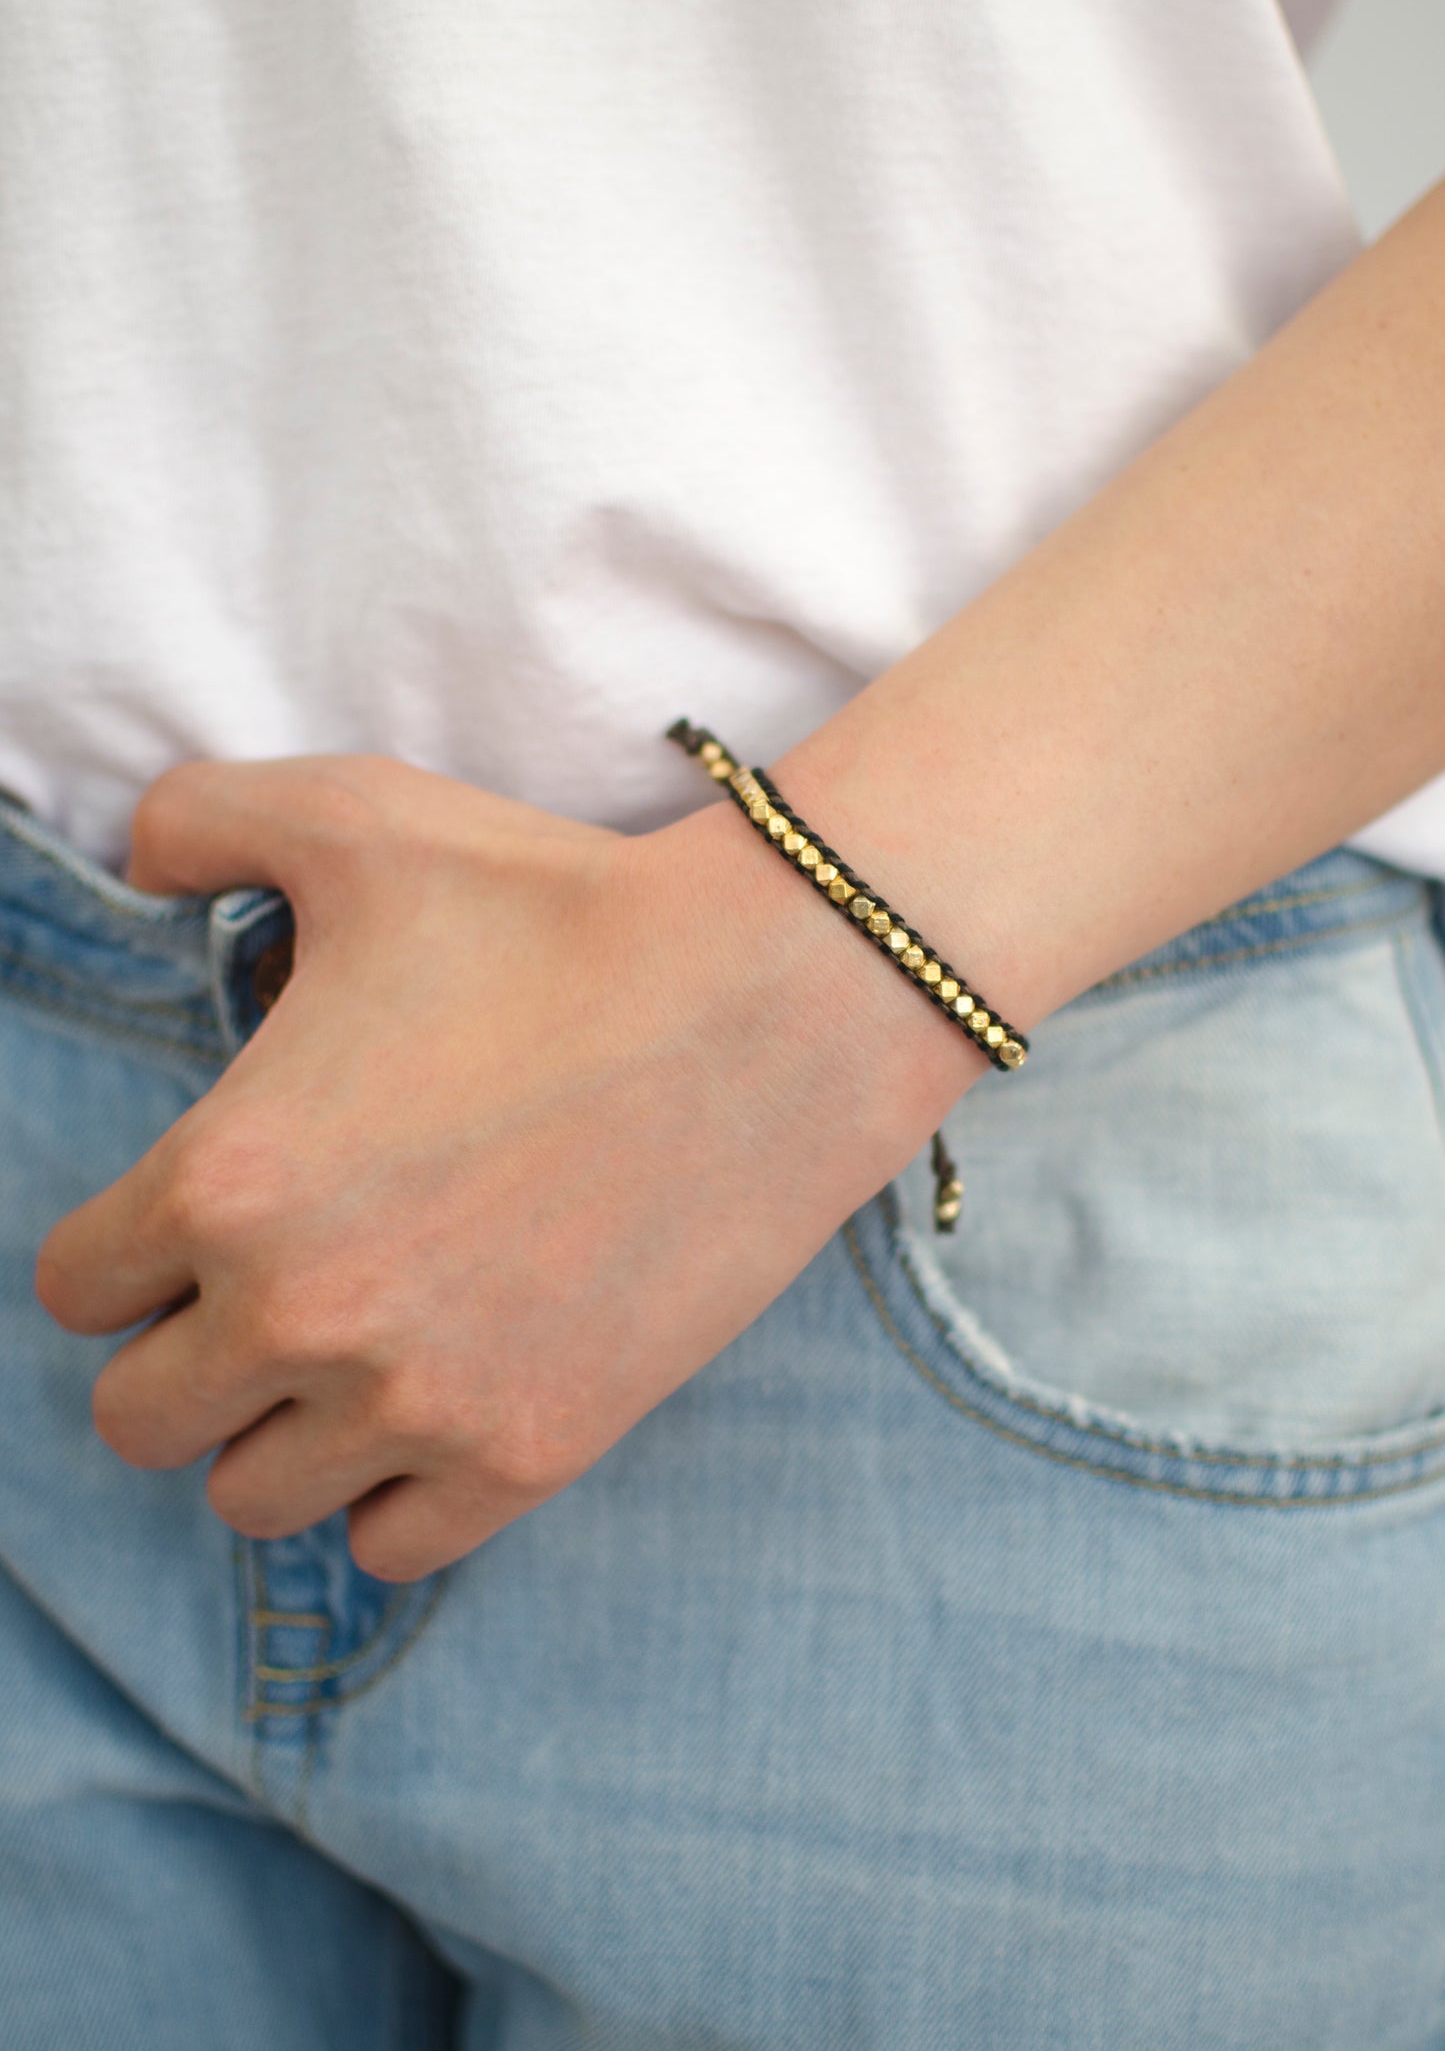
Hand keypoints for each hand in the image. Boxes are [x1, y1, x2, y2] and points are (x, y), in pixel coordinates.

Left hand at [34, 754, 971, 1578]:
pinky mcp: (529, 1454)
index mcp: (226, 1177)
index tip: (195, 1220)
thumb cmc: (560, 905)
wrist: (774, 1001)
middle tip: (268, 1288)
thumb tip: (137, 861)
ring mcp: (416, 1403)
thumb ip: (198, 817)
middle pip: (138, 1419)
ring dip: (280, 1431)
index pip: (73, 1289)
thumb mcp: (361, 817)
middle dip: (184, 1353)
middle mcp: (297, 1315)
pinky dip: (392, 1491)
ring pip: (249, 1499)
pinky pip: (388, 1547)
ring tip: (350, 1352)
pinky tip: (433, 1402)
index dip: (123, 1249)